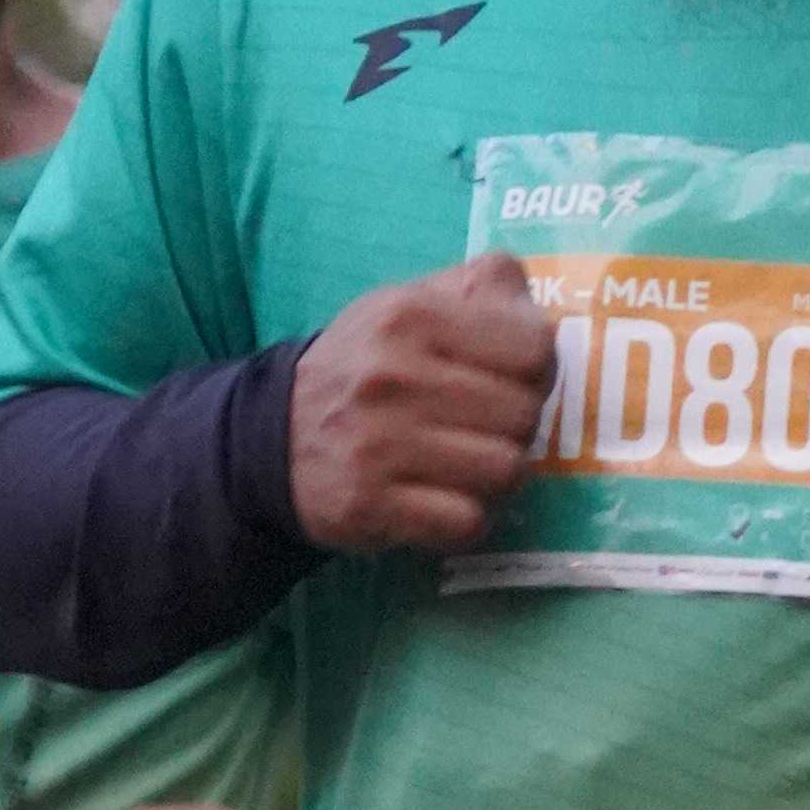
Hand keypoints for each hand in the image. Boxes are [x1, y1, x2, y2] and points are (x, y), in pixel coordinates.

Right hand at [287, 264, 552, 554]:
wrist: (272, 438)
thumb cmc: (365, 366)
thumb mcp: (409, 303)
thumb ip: (479, 287)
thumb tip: (533, 300)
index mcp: (410, 315)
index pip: (534, 347)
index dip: (538, 368)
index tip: (512, 379)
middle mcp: (392, 376)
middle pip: (525, 414)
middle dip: (517, 426)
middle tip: (484, 426)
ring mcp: (379, 445)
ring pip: (505, 471)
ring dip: (495, 476)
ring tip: (464, 464)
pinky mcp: (370, 505)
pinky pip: (468, 522)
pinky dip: (465, 519)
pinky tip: (440, 500)